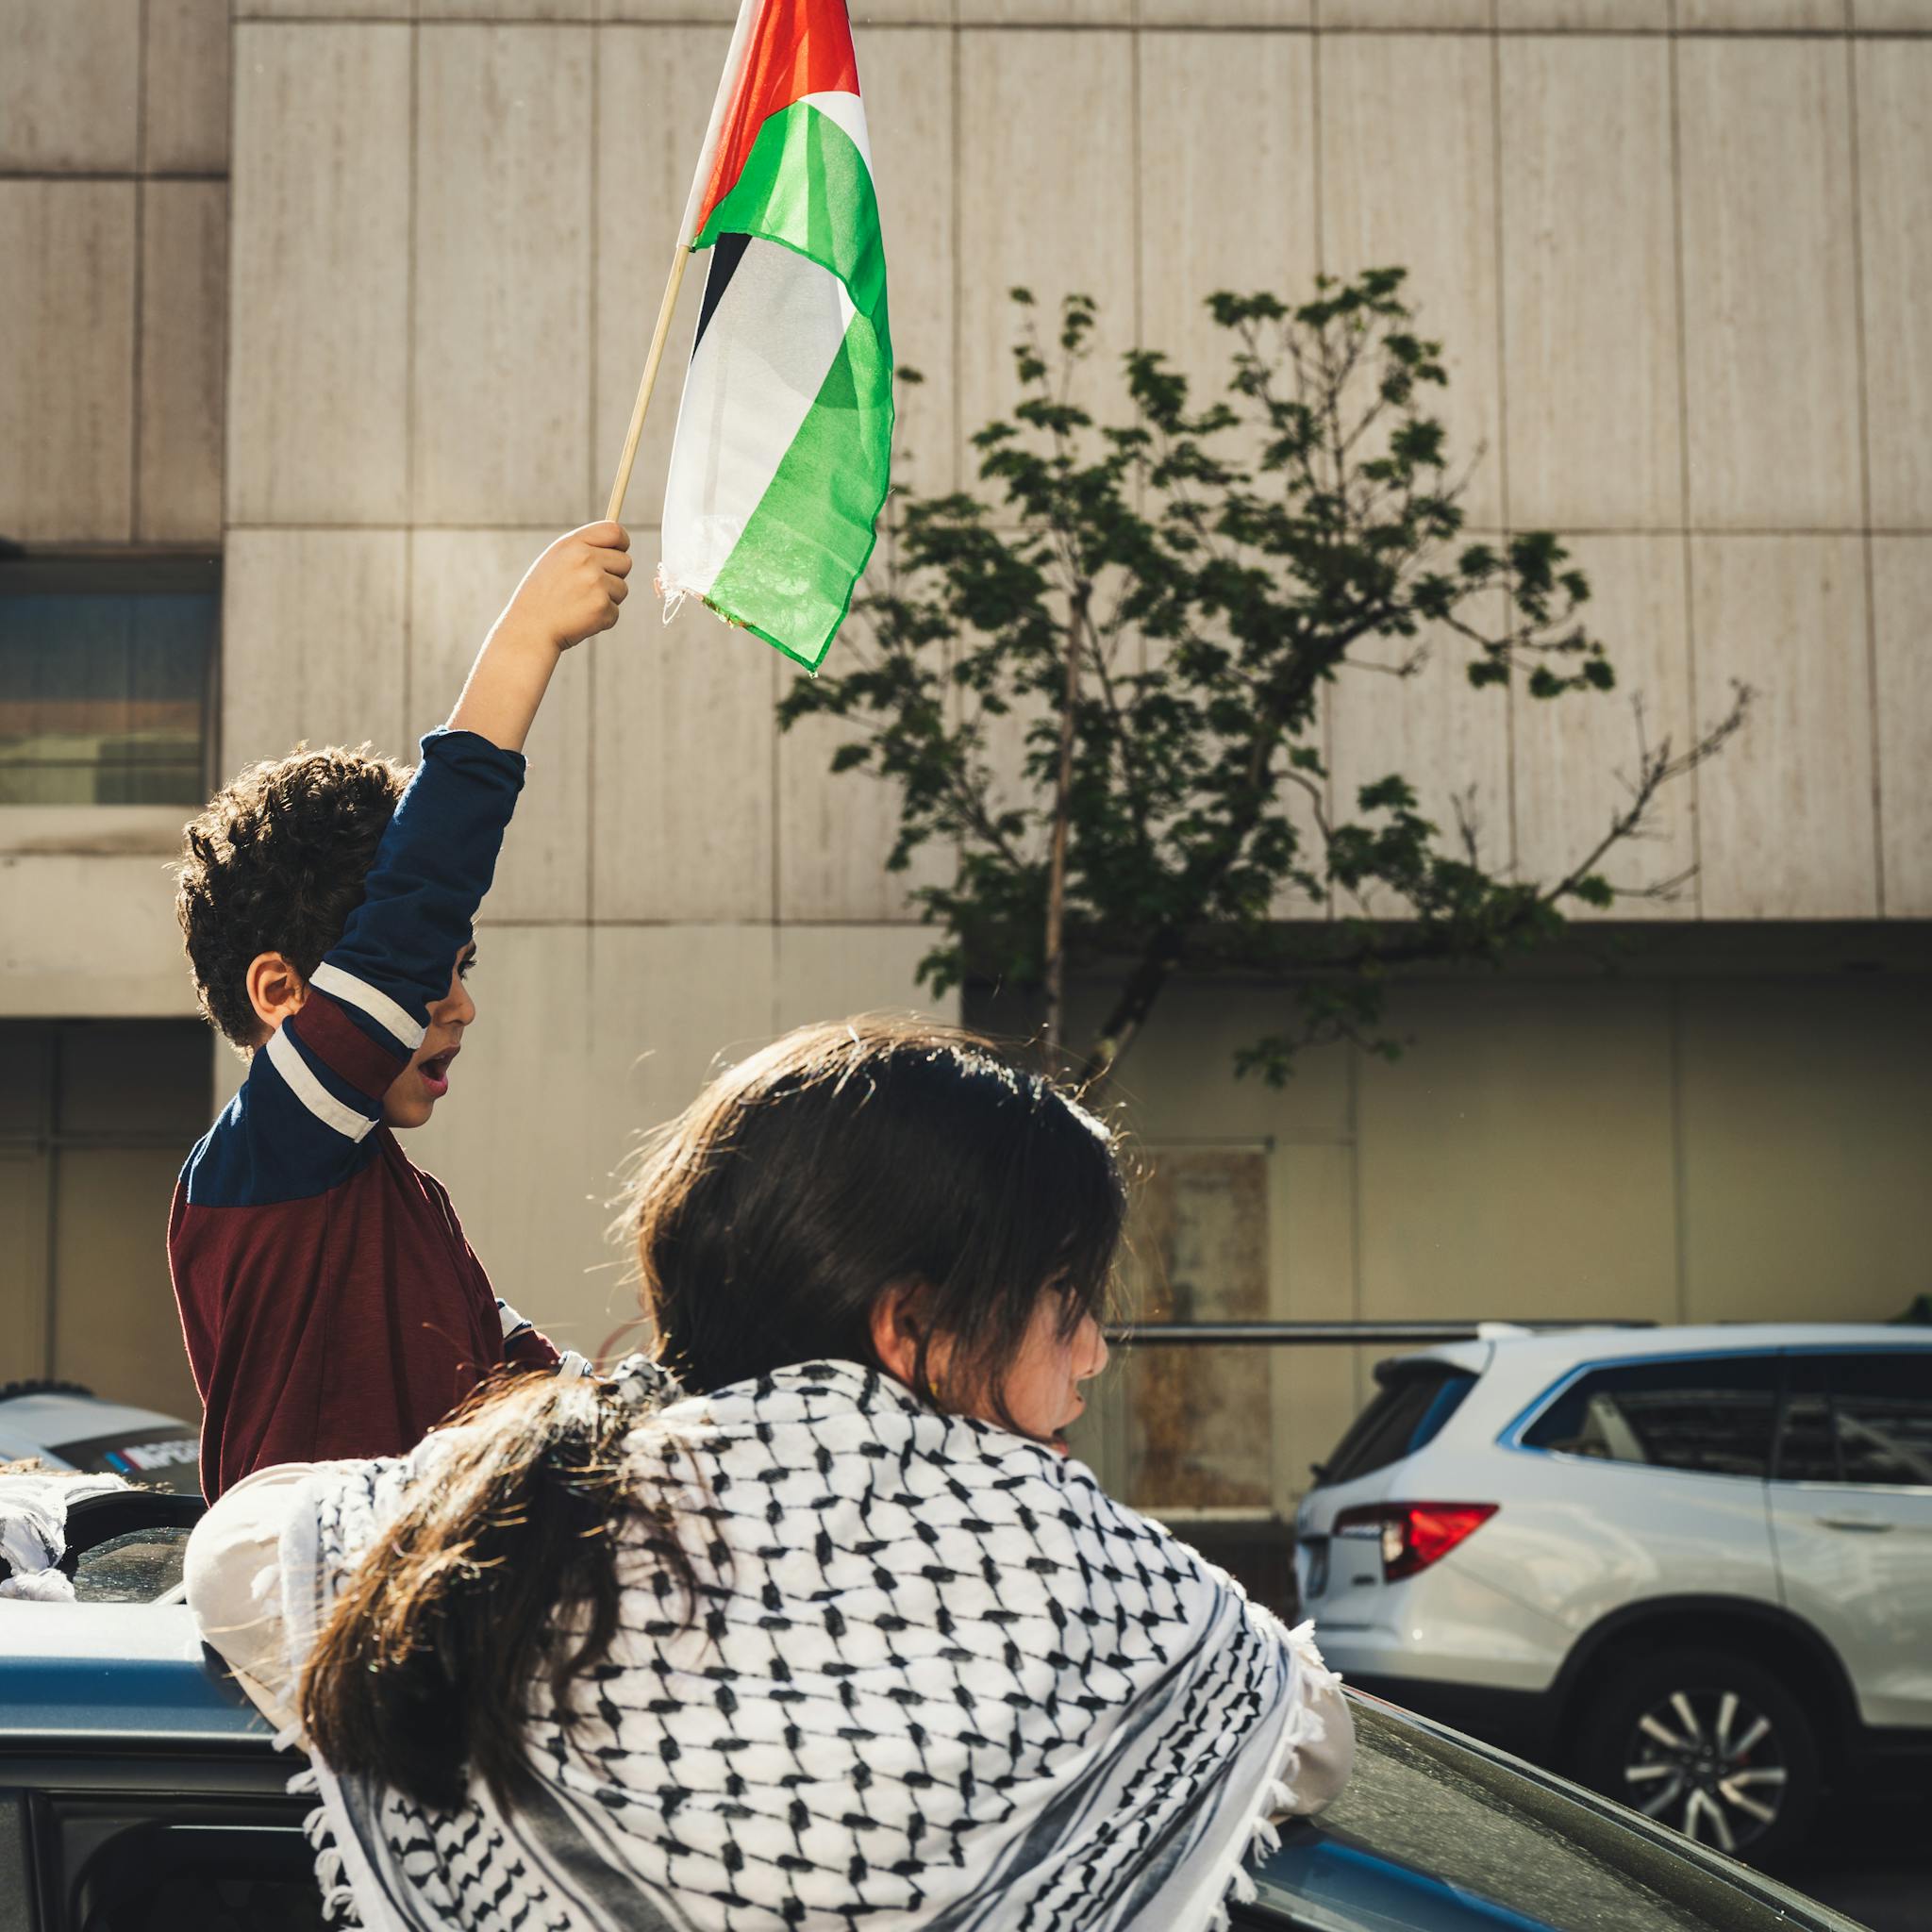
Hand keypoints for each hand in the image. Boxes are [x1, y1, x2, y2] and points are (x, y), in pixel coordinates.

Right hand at [499, 522, 632, 653]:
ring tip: (580, 603)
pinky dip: (602, 618)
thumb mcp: (557, 560)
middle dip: (615, 575)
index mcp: (573, 544)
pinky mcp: (602, 607)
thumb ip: (584, 548)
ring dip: (608, 599)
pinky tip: (581, 618)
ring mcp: (595, 583)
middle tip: (591, 587)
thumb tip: (618, 543)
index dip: (621, 543)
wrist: (530, 628)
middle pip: (625, 562)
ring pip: (622, 588)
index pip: (614, 531)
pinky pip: (615, 611)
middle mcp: (586, 559)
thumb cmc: (543, 594)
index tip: (619, 552)